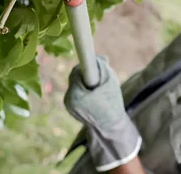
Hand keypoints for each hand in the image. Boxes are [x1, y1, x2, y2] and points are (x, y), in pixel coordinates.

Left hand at [64, 56, 141, 171]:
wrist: (110, 126)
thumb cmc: (112, 103)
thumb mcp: (110, 81)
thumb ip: (102, 66)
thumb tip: (97, 57)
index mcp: (77, 94)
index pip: (76, 71)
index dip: (84, 63)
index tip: (86, 54)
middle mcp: (68, 99)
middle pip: (74, 76)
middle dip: (86, 73)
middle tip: (98, 75)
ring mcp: (68, 104)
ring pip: (75, 83)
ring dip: (84, 81)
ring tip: (97, 88)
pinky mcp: (70, 107)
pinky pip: (75, 91)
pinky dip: (83, 89)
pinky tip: (93, 95)